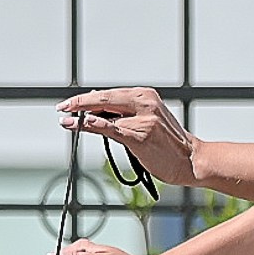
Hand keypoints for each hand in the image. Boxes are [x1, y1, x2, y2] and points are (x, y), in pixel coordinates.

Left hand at [59, 86, 196, 185]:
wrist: (191, 160)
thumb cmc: (169, 144)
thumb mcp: (150, 120)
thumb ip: (127, 114)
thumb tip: (97, 112)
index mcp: (146, 95)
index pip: (110, 94)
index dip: (88, 98)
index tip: (71, 103)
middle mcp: (145, 102)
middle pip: (104, 98)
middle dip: (79, 102)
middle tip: (62, 107)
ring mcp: (143, 119)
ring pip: (105, 112)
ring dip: (81, 115)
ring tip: (65, 118)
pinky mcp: (140, 136)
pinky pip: (111, 129)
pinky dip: (93, 126)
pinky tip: (80, 124)